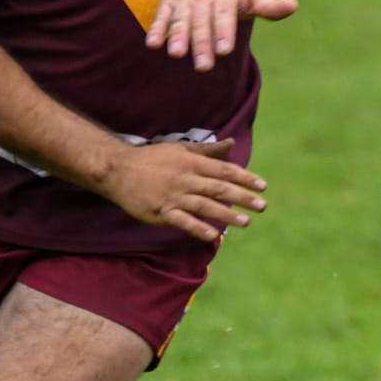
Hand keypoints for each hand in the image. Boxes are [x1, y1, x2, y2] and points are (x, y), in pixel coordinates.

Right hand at [102, 138, 267, 243]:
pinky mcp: (161, 212)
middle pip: (218, 189)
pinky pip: (183, 222)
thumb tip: (232, 144)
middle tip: (262, 205)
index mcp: (192, 162)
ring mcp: (173, 196)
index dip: (245, 178)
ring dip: (226, 215)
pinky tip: (214, 236)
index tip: (262, 186)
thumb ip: (208, 151)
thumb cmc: (152, 158)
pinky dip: (198, 229)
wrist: (117, 170)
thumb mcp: (181, 148)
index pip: (224, 170)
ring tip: (246, 222)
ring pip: (204, 206)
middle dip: (242, 197)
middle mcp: (185, 178)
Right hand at [146, 0, 298, 71]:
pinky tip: (153, 44)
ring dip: (177, 37)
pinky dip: (157, 28)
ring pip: (181, 19)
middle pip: (203, 22)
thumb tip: (293, 6)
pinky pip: (162, 15)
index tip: (225, 51)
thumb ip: (272, 6)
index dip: (225, 32)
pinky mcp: (169, 0)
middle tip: (203, 67)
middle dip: (202, 44)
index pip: (226, 15)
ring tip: (176, 54)